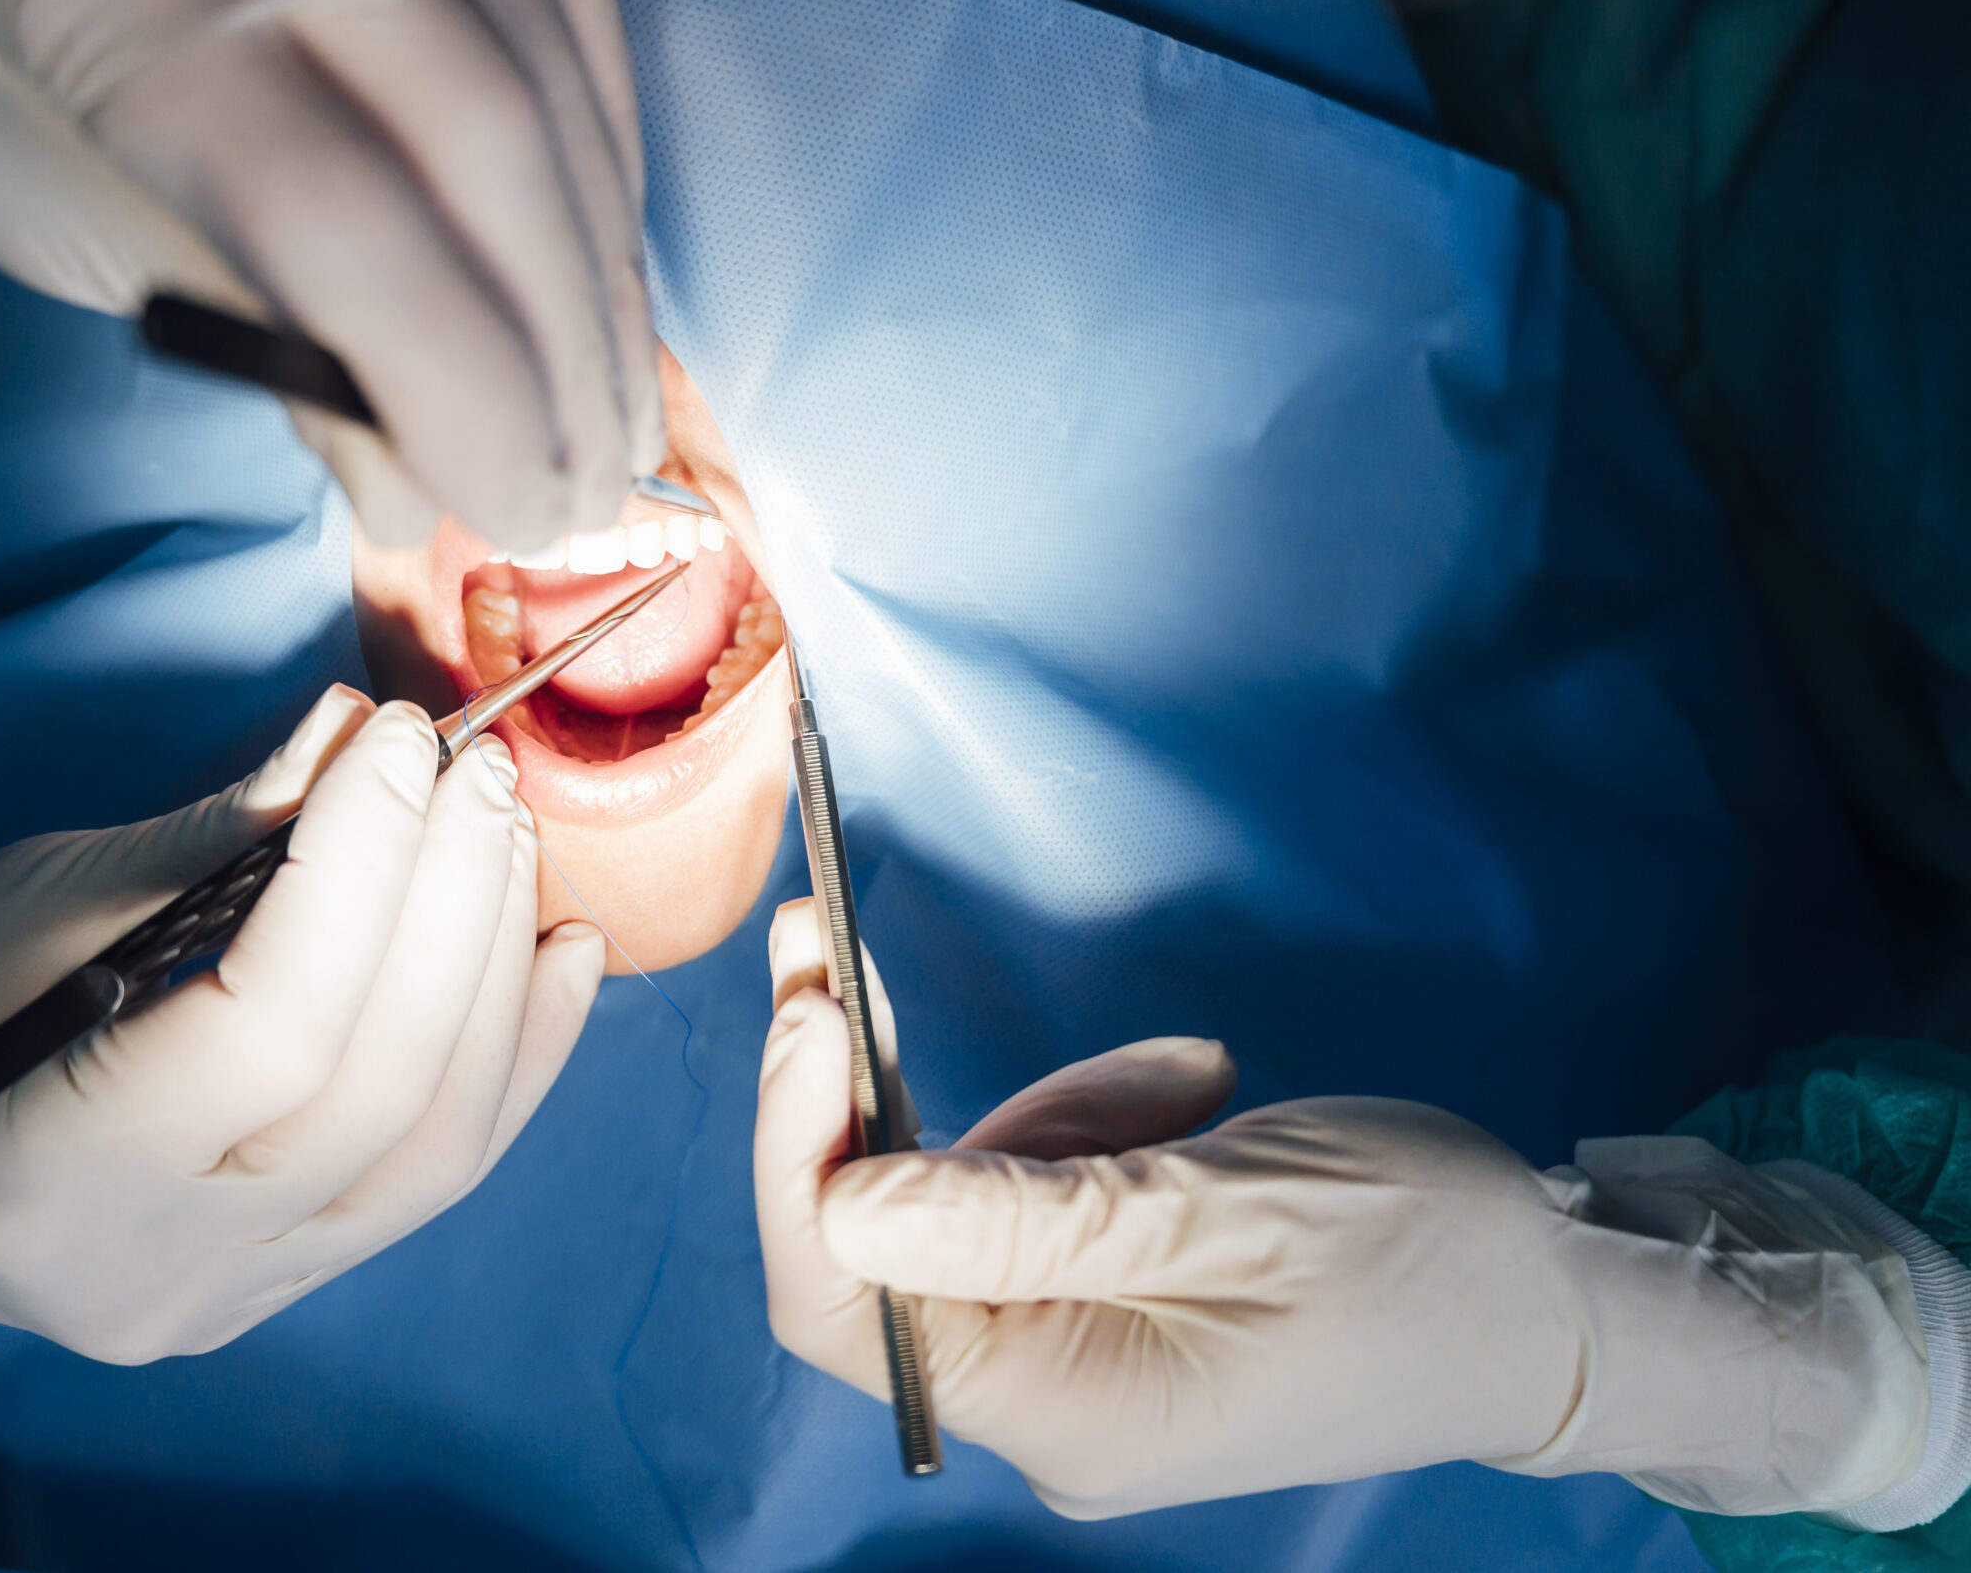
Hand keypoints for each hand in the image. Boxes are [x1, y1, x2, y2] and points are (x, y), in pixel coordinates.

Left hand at [0, 0, 657, 547]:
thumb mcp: (43, 208)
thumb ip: (238, 324)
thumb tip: (417, 483)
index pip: (342, 216)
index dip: (461, 388)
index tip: (518, 514)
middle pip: (488, 129)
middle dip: (566, 341)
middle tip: (590, 495)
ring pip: (554, 50)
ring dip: (604, 258)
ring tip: (614, 410)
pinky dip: (599, 144)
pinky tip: (599, 259)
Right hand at [0, 687, 605, 1388]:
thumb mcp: (18, 905)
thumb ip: (211, 843)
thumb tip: (363, 738)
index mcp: (45, 1180)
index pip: (265, 1031)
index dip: (357, 868)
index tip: (397, 740)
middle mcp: (158, 1272)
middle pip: (376, 1090)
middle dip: (450, 905)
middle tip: (474, 768)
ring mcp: (235, 1297)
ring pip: (434, 1147)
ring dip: (497, 972)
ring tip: (509, 836)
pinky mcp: (285, 1283)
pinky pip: (436, 1174)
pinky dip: (512, 1053)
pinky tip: (559, 947)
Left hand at [754, 900, 1927, 1519]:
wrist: (1564, 1300)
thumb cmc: (1428, 1260)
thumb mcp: (1225, 1211)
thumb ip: (1026, 1212)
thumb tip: (841, 1201)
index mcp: (1067, 1412)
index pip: (843, 1304)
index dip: (794, 1156)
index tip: (804, 1014)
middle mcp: (1046, 1404)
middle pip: (877, 1240)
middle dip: (857, 1095)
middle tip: (828, 946)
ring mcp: (1072, 1355)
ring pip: (962, 1197)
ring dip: (1042, 1111)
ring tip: (1189, 1081)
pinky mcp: (1103, 1303)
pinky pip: (1037, 1196)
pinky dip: (1092, 1127)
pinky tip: (1194, 1095)